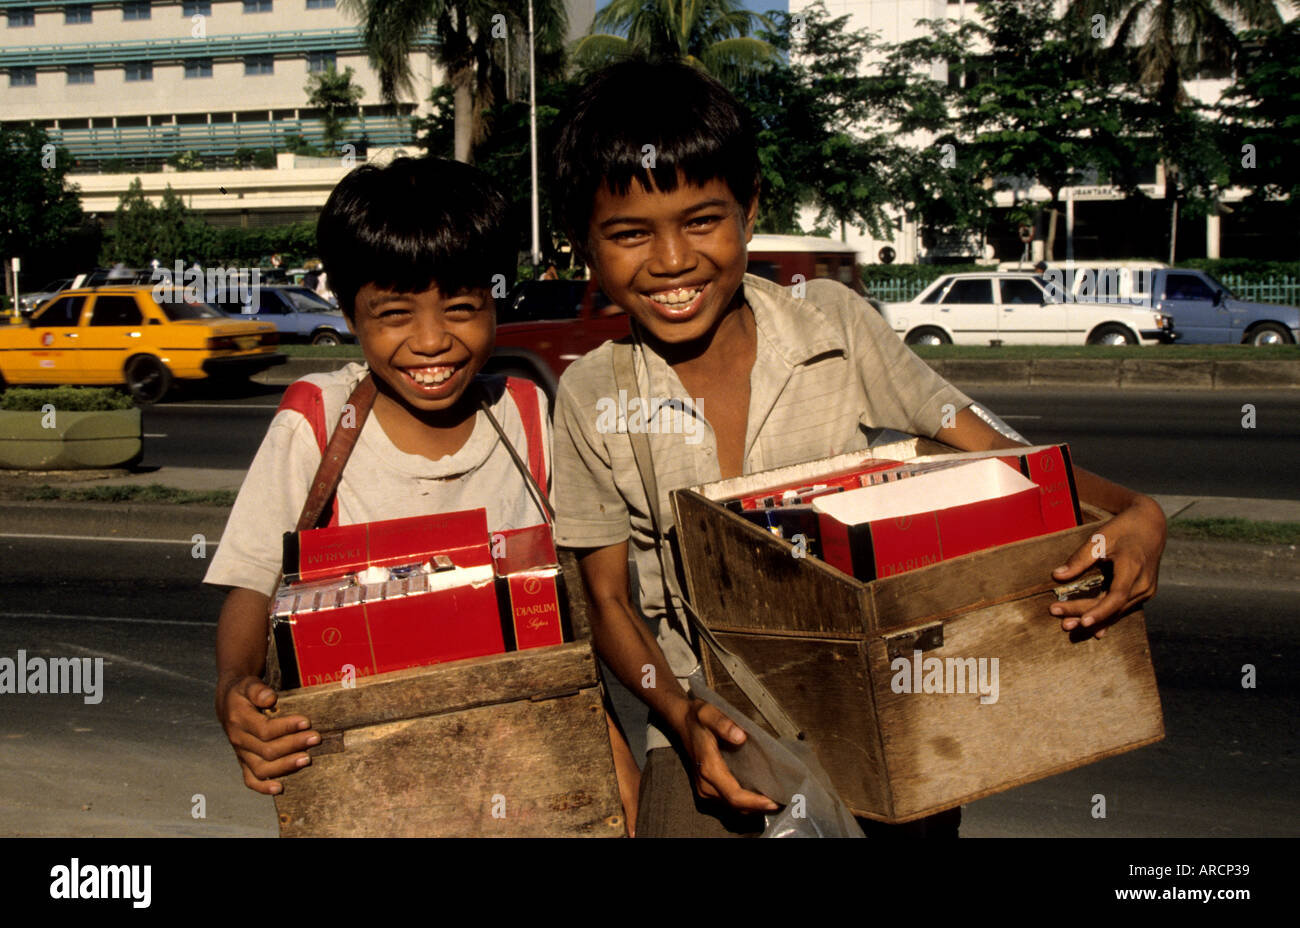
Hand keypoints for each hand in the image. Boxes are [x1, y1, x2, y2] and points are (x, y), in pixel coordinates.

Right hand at [216, 675, 319, 794]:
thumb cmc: (243, 692)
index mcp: (239, 720)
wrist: (228, 704)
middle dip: (294, 745)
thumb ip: (258, 690)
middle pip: (267, 750)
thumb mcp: (248, 684)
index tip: (307, 722)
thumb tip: (270, 698)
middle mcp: (239, 739)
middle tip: (315, 738)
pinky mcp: (244, 762)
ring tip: (307, 759)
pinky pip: (250, 779)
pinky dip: (264, 787)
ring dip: (285, 766)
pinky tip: (280, 788)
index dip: (287, 727)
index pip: (265, 730)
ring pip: (262, 768)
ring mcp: (241, 753)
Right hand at [680, 698, 778, 812]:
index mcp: (709, 768)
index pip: (735, 795)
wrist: (681, 721)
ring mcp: (705, 788)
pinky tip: (760, 796)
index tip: (774, 802)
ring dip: (753, 807)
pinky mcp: (707, 788)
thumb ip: (723, 723)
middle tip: (784, 802)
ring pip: (733, 807)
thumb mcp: (708, 712)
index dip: (755, 802)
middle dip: (759, 807)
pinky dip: (745, 803)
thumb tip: (741, 737)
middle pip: (736, 806)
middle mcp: (705, 784)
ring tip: (776, 800)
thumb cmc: (697, 717)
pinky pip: (728, 801)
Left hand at [1050, 496, 1165, 637]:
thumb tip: (1057, 576)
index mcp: (1133, 567)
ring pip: (1117, 611)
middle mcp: (1143, 583)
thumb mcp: (1100, 538)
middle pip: (1112, 607)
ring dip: (1093, 620)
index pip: (1117, 596)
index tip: (1081, 621)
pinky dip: (1106, 617)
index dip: (1099, 612)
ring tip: (1067, 624)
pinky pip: (1123, 608)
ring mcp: (1146, 590)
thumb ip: (1080, 559)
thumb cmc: (1123, 529)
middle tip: (1058, 617)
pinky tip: (1093, 631)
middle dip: (1084, 615)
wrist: (1151, 525)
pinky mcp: (1143, 592)